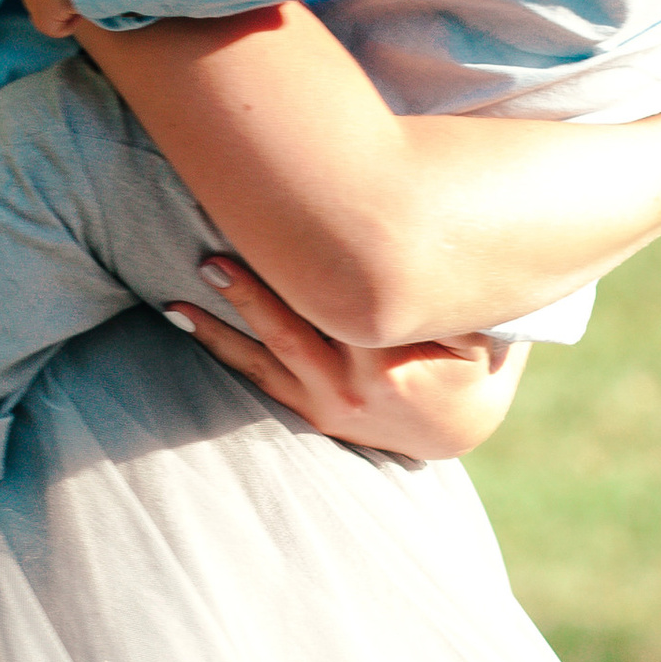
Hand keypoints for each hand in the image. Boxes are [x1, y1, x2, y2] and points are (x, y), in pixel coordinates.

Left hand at [165, 256, 530, 459]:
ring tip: (177, 300)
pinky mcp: (309, 412)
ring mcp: (325, 405)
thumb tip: (447, 250)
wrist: (457, 428)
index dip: (308, 271)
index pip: (342, 308)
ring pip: (264, 361)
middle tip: (211, 259)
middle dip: (251, 295)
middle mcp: (350, 390)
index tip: (276, 233)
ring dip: (219, 329)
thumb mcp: (483, 337)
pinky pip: (259, 379)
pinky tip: (183, 320)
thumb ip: (462, 306)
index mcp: (390, 365)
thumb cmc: (473, 364)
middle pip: (292, 331)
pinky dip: (222, 350)